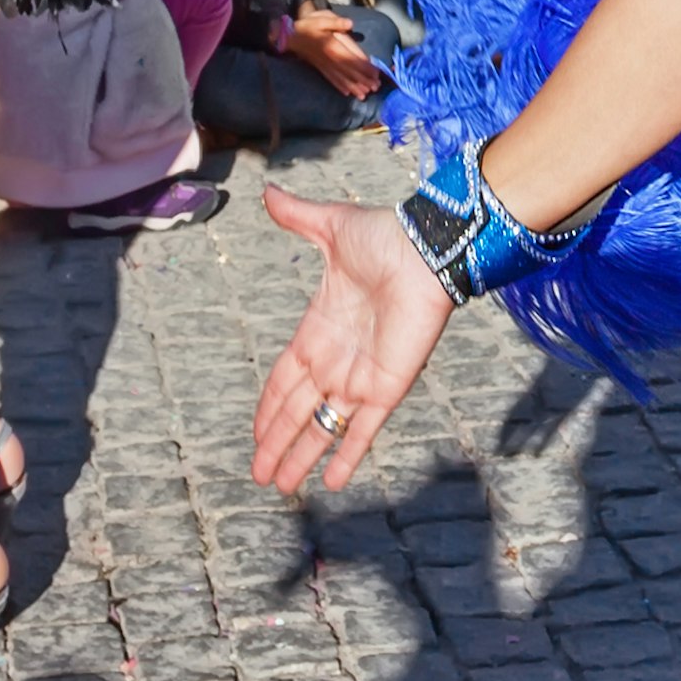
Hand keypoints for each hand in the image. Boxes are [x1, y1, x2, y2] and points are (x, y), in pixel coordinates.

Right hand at [252, 190, 453, 492]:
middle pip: (299, 413)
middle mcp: (337, 360)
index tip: (253, 433)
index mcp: (319, 330)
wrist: (427, 250)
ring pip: (323, 428)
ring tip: (281, 487)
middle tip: (258, 476)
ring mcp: (361, 376)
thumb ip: (299, 218)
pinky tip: (332, 482)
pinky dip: (347, 455)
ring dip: (302, 457)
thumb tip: (267, 192)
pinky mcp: (387, 386)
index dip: (268, 408)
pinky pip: (363, 428)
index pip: (286, 379)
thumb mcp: (332, 227)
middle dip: (277, 443)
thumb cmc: (384, 237)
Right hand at [282, 4, 385, 99]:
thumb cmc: (307, 26)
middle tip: (376, 88)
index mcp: (332, 46)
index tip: (376, 74)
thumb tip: (350, 24)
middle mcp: (329, 59)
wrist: (289, 36)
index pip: (352, 58)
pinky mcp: (319, 68)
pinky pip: (331, 79)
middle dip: (363, 80)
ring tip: (364, 95)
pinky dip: (340, 86)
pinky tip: (347, 93)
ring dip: (353, 87)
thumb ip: (335, 21)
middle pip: (349, 71)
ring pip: (341, 78)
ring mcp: (324, 65)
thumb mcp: (321, 18)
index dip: (364, 67)